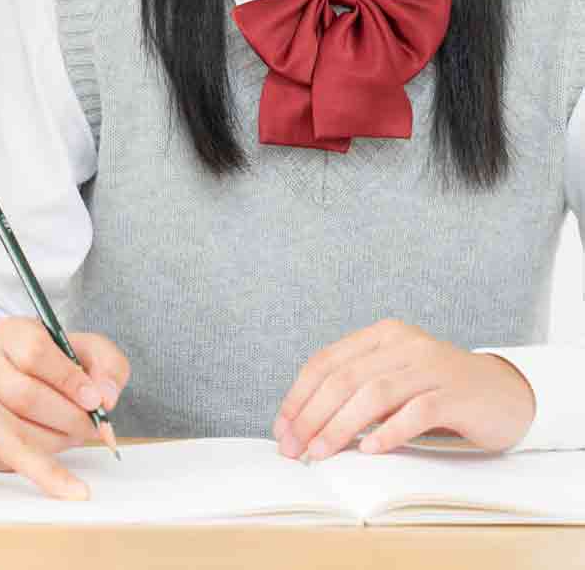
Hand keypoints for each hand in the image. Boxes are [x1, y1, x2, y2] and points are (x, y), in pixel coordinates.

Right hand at [0, 317, 129, 457]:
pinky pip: (7, 452)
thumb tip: (106, 397)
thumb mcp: (89, 351)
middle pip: (24, 396)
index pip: (36, 353)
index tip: (95, 400)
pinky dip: (41, 455)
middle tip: (93, 426)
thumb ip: (108, 365)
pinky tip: (57, 441)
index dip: (69, 381)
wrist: (29, 378)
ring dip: (57, 439)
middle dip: (68, 417)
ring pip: (15, 428)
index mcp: (11, 332)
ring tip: (77, 433)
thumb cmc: (60, 363)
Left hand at [274, 318, 535, 460]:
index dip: (299, 395)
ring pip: (374, 394)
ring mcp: (430, 367)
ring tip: (320, 452)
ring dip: (341, 426)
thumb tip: (306, 424)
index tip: (282, 427)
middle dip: (312, 415)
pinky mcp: (455, 394)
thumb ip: (358, 389)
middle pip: (344, 378)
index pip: (326, 361)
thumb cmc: (438, 391)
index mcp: (380, 336)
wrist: (504, 393)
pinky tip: (371, 450)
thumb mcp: (393, 379)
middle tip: (294, 447)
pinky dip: (390, 431)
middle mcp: (402, 344)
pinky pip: (417, 412)